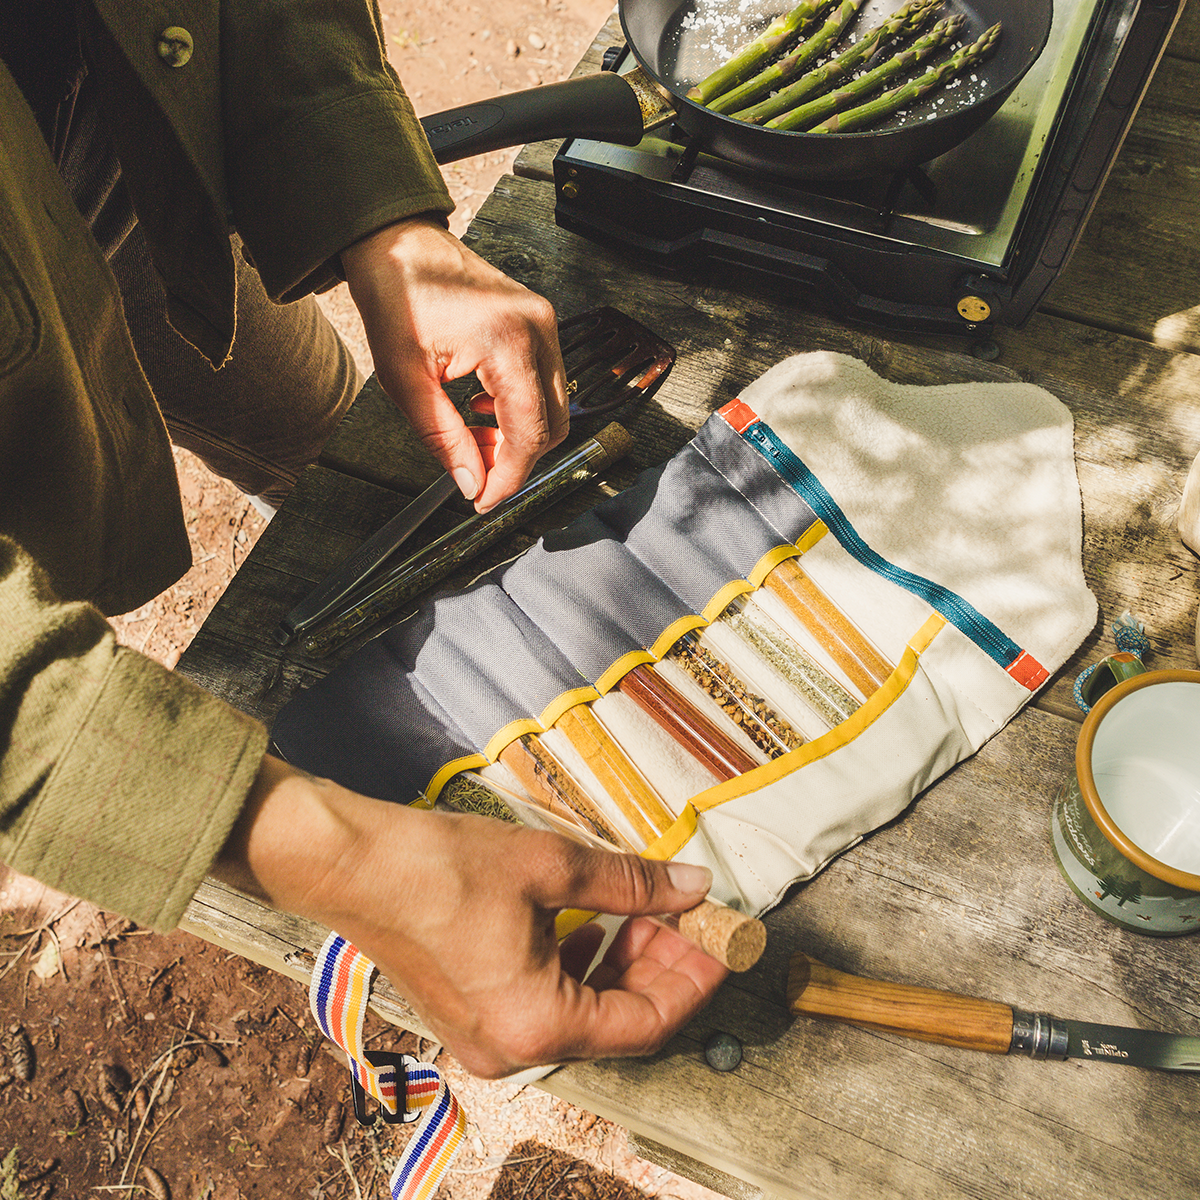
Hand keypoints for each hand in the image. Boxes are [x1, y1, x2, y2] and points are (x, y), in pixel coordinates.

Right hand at [213, 757, 726, 1077]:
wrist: (350, 865)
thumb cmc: (438, 869)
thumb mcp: (550, 867)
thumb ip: (631, 883)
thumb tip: (691, 887)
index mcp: (538, 1025)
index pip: (646, 1023)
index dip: (692, 982)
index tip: (720, 942)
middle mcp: (512, 1049)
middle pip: (616, 1024)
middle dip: (660, 970)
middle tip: (686, 919)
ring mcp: (486, 1037)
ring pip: (583, 1015)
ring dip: (620, 967)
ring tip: (642, 913)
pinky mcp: (470, 1015)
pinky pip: (545, 1007)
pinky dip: (579, 970)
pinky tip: (589, 926)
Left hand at [341, 217, 569, 512]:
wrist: (399, 244)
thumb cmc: (396, 295)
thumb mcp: (406, 379)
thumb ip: (443, 438)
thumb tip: (471, 483)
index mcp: (507, 340)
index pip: (529, 431)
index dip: (509, 476)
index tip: (485, 500)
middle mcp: (538, 329)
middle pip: (552, 425)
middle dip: (516, 459)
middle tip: (477, 475)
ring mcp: (544, 323)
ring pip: (553, 408)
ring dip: (518, 436)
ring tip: (474, 438)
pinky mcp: (539, 323)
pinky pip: (545, 383)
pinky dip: (520, 409)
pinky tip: (482, 409)